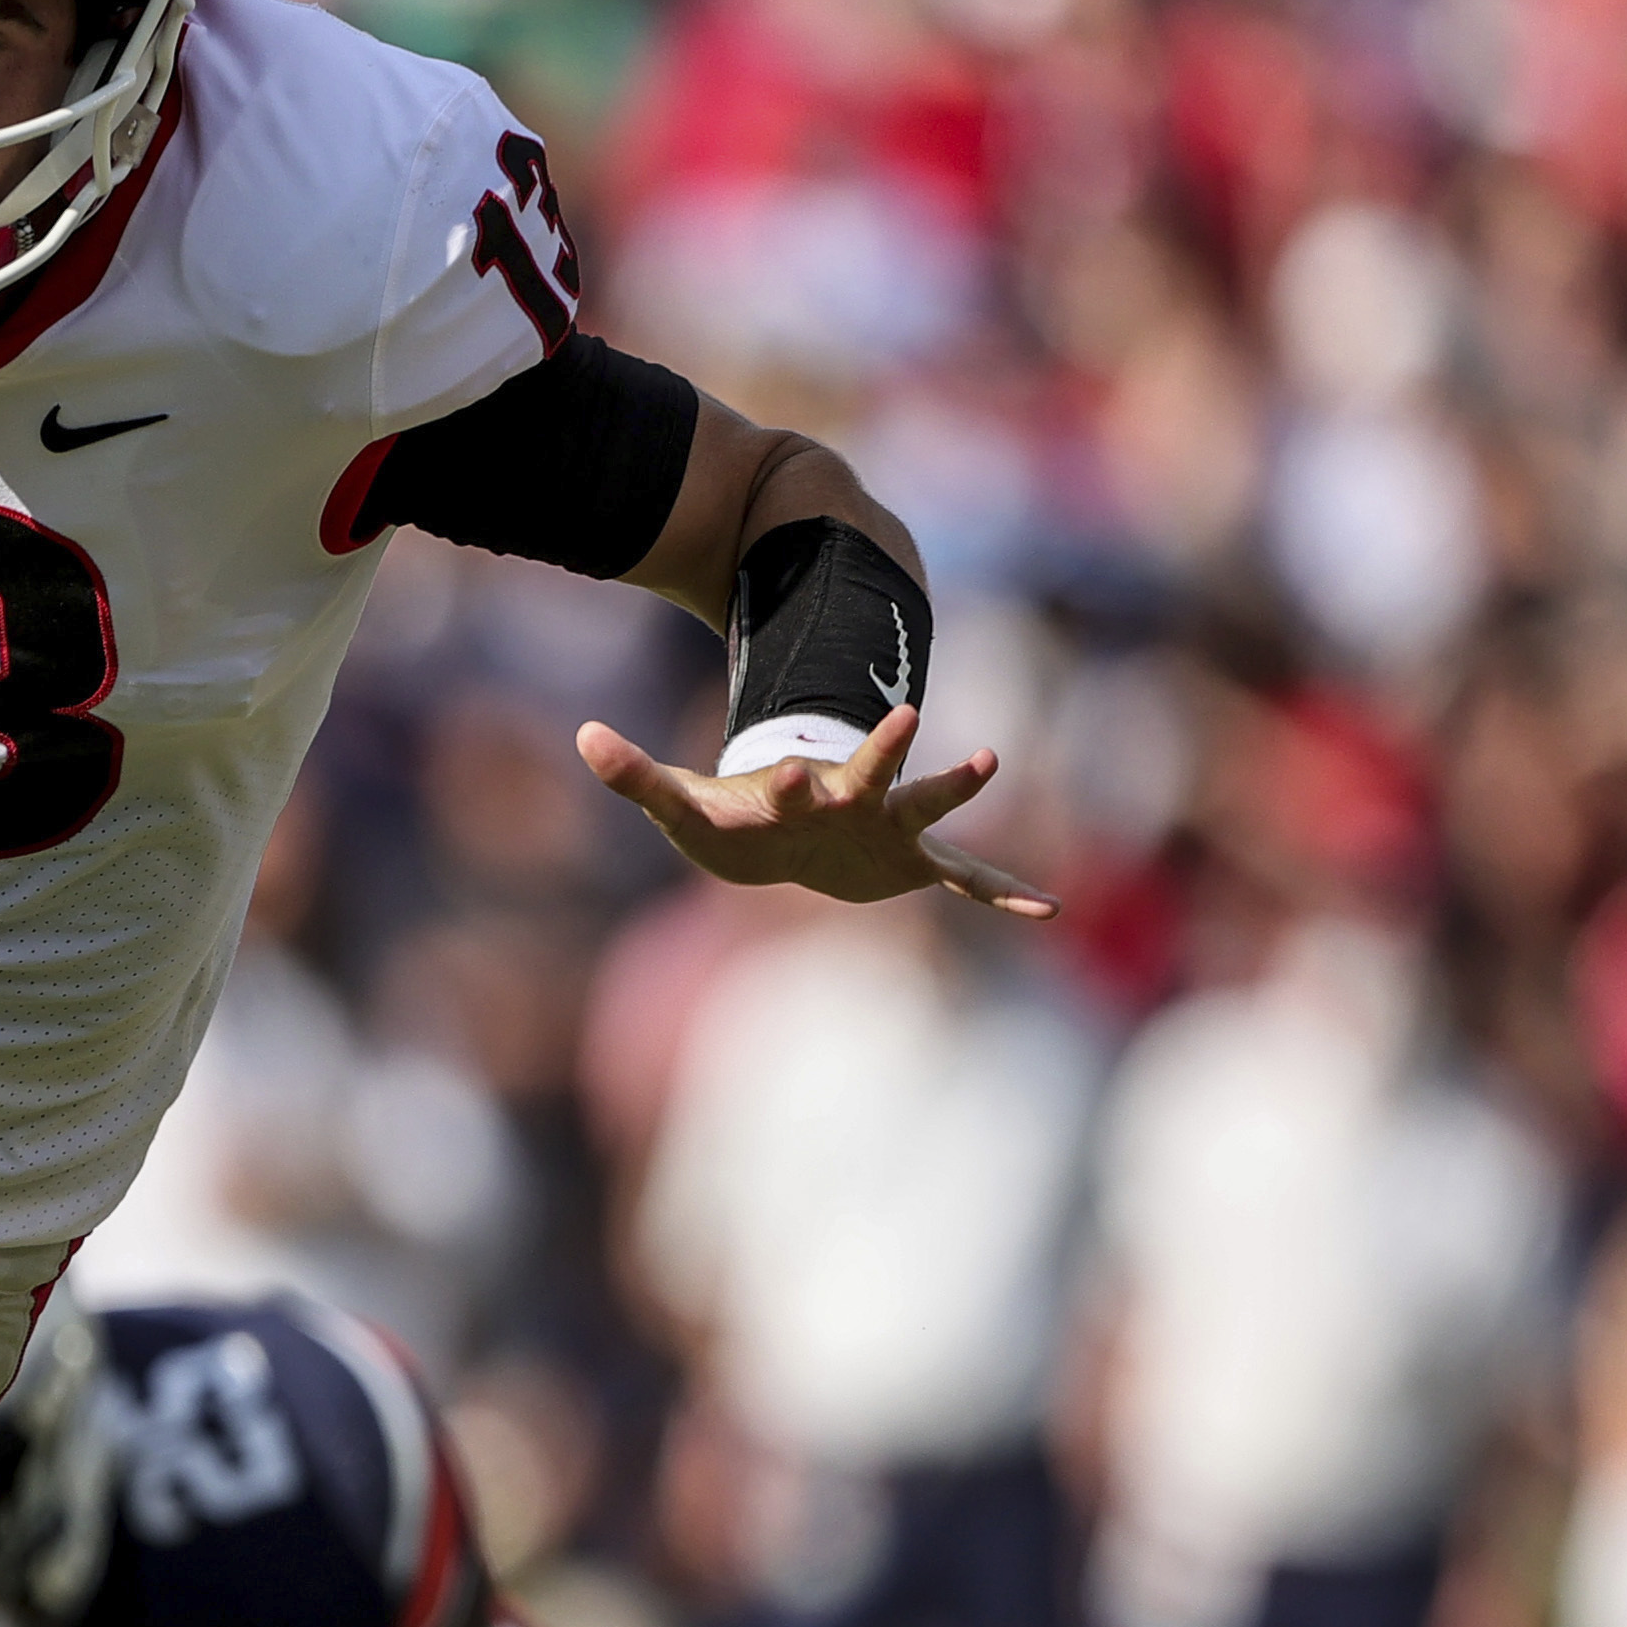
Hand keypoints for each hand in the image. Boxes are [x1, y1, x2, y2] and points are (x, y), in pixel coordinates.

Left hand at [571, 706, 1054, 919]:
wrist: (784, 839)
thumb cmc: (732, 821)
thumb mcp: (681, 806)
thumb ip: (634, 774)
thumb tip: (580, 733)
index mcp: (795, 795)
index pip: (787, 784)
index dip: (781, 781)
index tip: (782, 771)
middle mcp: (850, 803)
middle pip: (869, 774)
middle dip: (881, 752)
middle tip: (905, 716)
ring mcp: (889, 829)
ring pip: (928, 807)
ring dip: (956, 788)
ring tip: (989, 760)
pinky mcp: (915, 861)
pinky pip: (968, 877)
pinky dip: (1004, 894)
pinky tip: (1047, 911)